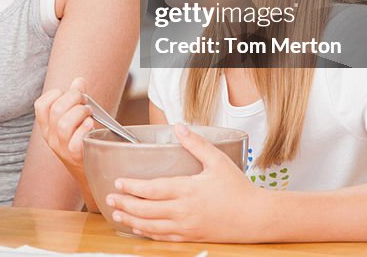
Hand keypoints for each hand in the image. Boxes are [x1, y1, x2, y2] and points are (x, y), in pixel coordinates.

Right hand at [33, 77, 94, 177]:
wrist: (89, 169)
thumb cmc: (81, 139)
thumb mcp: (74, 118)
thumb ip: (76, 98)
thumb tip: (79, 80)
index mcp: (46, 126)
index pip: (41, 105)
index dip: (56, 93)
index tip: (68, 94)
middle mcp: (50, 137)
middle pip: (56, 110)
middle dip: (73, 98)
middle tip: (84, 100)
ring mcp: (61, 148)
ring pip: (64, 124)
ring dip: (80, 112)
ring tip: (88, 112)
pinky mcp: (75, 156)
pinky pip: (75, 141)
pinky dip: (85, 129)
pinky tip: (90, 125)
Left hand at [105, 124, 265, 241]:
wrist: (257, 217)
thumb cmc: (239, 188)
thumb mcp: (218, 161)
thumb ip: (196, 144)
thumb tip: (179, 127)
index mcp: (188, 190)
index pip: (152, 189)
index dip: (132, 187)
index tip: (119, 182)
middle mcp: (184, 211)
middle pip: (147, 210)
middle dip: (125, 204)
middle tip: (109, 198)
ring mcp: (187, 227)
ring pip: (152, 227)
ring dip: (131, 221)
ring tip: (116, 214)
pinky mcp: (191, 237)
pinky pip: (164, 238)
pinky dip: (148, 234)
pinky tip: (139, 229)